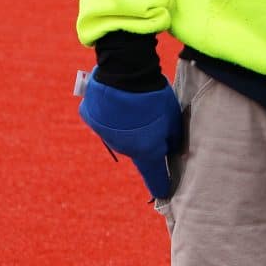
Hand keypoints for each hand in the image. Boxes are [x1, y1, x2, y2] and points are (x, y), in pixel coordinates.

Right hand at [78, 68, 181, 200]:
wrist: (124, 73)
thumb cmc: (155, 97)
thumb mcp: (173, 117)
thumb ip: (174, 138)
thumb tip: (174, 150)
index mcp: (146, 151)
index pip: (154, 176)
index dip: (160, 184)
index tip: (162, 193)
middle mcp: (124, 149)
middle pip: (138, 148)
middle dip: (146, 139)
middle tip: (154, 118)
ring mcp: (105, 135)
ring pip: (121, 133)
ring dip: (128, 124)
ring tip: (137, 102)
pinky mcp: (91, 118)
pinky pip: (104, 118)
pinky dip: (111, 111)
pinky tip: (117, 97)